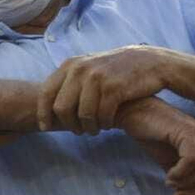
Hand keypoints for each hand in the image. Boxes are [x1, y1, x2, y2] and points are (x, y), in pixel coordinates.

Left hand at [37, 45, 172, 135]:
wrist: (151, 62)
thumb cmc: (116, 70)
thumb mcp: (89, 67)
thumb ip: (69, 80)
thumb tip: (48, 102)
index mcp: (71, 65)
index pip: (46, 93)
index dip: (43, 113)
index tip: (45, 128)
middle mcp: (81, 69)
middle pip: (61, 108)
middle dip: (69, 124)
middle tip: (79, 131)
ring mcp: (97, 78)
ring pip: (82, 115)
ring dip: (88, 127)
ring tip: (95, 130)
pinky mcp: (114, 88)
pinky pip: (101, 116)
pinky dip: (104, 124)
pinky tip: (109, 124)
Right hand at [117, 97, 194, 194]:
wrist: (134, 113)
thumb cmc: (150, 135)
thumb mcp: (171, 161)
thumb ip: (184, 175)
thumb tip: (189, 194)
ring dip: (187, 183)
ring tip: (170, 183)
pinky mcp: (186, 132)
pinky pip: (192, 160)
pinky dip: (181, 173)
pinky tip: (169, 175)